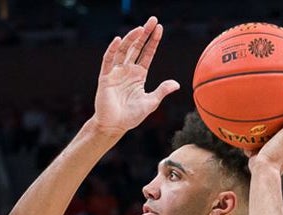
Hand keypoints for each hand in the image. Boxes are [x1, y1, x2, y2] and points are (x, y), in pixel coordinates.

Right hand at [92, 16, 179, 136]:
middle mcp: (127, 70)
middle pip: (136, 47)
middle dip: (144, 34)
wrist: (114, 126)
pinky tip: (118, 40)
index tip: (160, 28)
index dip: (153, 41)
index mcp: (139, 75)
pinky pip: (108, 60)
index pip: (147, 53)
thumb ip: (161, 91)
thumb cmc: (131, 116)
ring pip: (124, 51)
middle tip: (152, 20)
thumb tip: (176, 84)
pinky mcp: (105, 77)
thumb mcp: (150, 103)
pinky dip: (112, 50)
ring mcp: (116, 73)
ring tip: (140, 28)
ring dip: (131, 38)